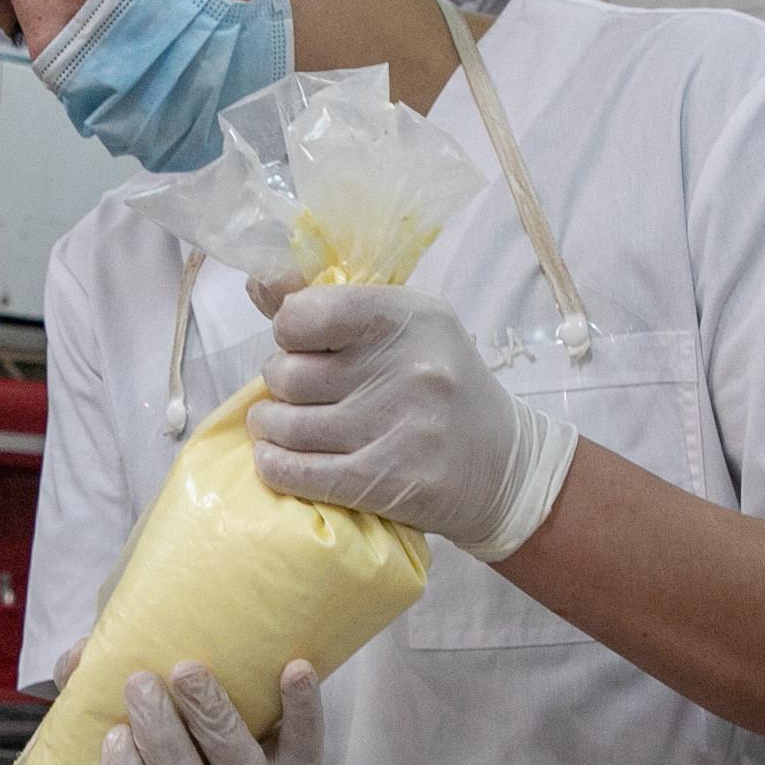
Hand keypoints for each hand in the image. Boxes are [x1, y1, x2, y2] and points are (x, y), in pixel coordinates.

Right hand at [98, 661, 321, 764]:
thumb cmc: (160, 753)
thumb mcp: (120, 741)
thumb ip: (90, 704)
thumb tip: (74, 663)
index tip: (114, 736)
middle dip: (163, 737)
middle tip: (141, 685)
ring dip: (213, 718)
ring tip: (187, 672)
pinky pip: (305, 748)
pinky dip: (302, 710)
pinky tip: (296, 669)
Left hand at [243, 284, 578, 560]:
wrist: (505, 467)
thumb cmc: (442, 388)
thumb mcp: (404, 328)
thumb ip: (330, 305)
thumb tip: (258, 281)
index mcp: (410, 317)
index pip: (304, 314)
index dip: (288, 331)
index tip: (300, 345)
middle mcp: (408, 369)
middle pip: (288, 374)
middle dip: (279, 382)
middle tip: (295, 391)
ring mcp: (401, 429)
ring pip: (286, 426)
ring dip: (270, 426)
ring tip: (280, 424)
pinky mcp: (391, 482)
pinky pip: (299, 473)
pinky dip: (275, 466)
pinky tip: (276, 459)